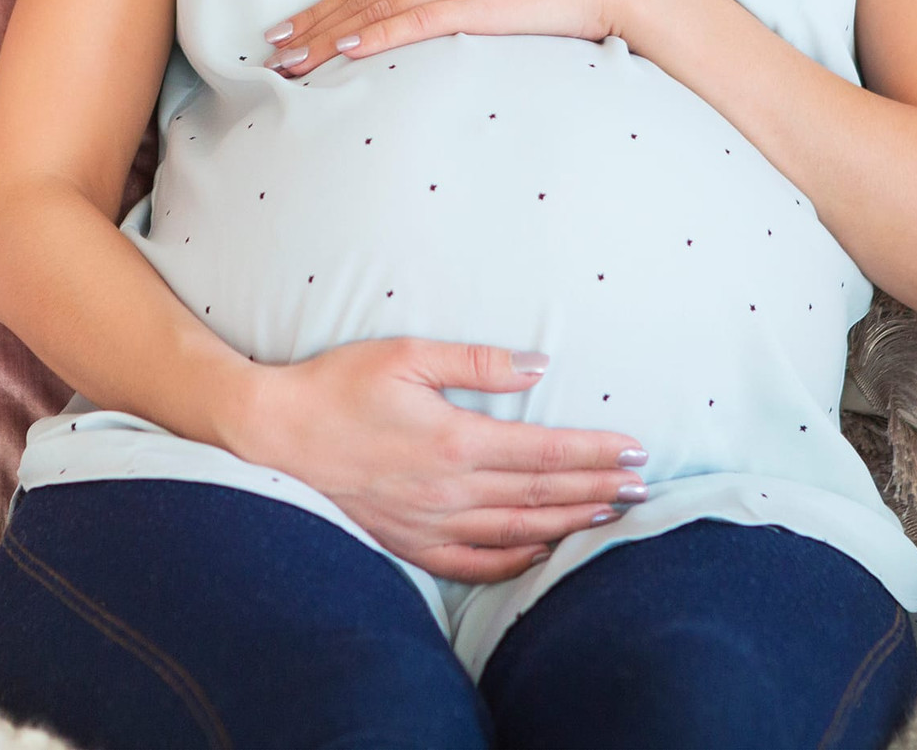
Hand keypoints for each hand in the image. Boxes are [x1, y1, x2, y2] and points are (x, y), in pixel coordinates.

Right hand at [222, 338, 651, 582]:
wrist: (275, 436)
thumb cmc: (338, 386)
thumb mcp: (406, 354)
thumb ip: (477, 362)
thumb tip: (538, 366)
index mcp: (455, 439)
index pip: (545, 451)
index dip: (594, 453)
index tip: (633, 451)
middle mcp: (450, 489)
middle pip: (541, 494)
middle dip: (596, 489)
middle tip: (640, 486)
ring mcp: (430, 523)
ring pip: (517, 530)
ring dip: (568, 523)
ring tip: (608, 515)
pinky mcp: (408, 542)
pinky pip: (473, 563)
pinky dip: (514, 560)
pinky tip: (541, 550)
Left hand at [261, 0, 638, 76]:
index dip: (323, 6)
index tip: (289, 29)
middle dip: (313, 25)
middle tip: (273, 51)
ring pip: (378, 10)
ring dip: (331, 37)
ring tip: (295, 61)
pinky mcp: (475, 4)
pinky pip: (415, 21)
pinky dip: (378, 34)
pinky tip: (349, 50)